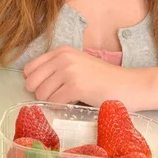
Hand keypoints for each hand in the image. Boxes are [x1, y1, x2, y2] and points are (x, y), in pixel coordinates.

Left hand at [23, 45, 144, 109]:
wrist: (128, 85)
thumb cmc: (103, 79)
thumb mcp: (77, 65)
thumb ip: (56, 69)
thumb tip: (32, 83)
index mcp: (61, 51)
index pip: (29, 68)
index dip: (35, 82)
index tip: (48, 88)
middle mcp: (63, 57)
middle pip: (31, 82)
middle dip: (41, 93)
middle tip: (58, 97)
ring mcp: (69, 71)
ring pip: (41, 94)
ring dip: (52, 102)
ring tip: (68, 99)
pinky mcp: (76, 86)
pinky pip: (54, 102)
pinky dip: (61, 107)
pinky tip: (74, 103)